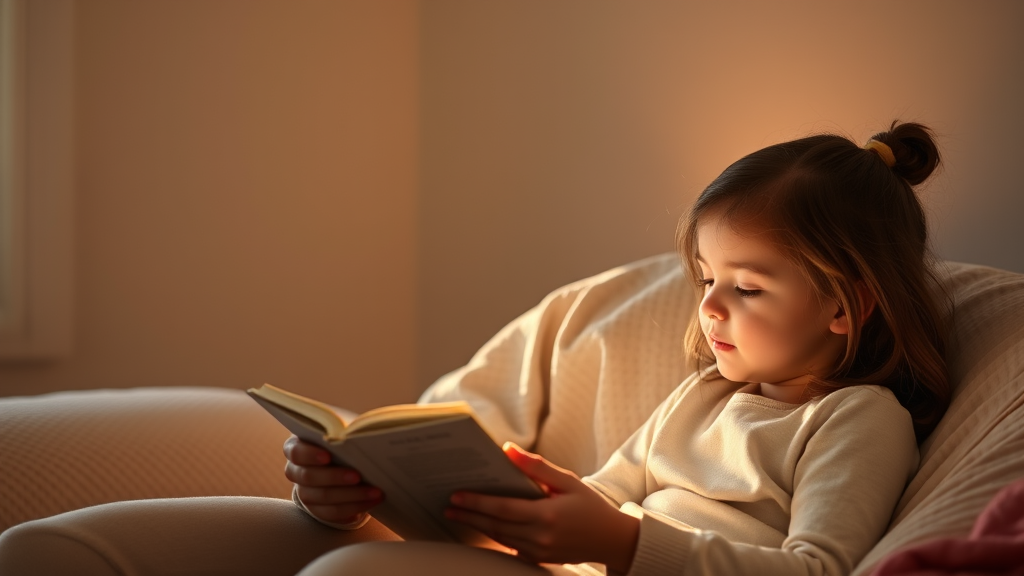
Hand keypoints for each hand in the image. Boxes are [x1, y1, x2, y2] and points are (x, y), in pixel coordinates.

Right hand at [283, 435, 383, 523]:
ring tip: (375, 492)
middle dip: (335, 477)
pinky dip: (352, 509)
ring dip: (351, 495)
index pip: (296, 452)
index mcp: (296, 448)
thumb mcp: (340, 434)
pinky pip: (332, 513)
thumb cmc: (341, 443)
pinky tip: (369, 504)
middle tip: (358, 476)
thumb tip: (361, 431)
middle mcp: (295, 471)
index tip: (328, 456)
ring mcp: (304, 492)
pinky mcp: (316, 510)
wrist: (340, 464)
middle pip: (309, 477)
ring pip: (323, 497)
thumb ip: (344, 431)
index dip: (310, 455)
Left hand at [445, 442, 639, 571]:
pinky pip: (510, 548)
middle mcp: (540, 537)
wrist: (612, 540)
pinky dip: (494, 537)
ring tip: (459, 514)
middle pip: (495, 526)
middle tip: (449, 506)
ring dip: (478, 526)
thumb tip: (508, 450)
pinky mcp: (539, 558)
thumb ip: (537, 467)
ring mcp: (539, 551)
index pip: (503, 509)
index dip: (478, 502)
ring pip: (500, 538)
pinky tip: (482, 527)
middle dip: (470, 515)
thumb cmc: (590, 506)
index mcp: (546, 515)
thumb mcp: (567, 481)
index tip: (457, 495)